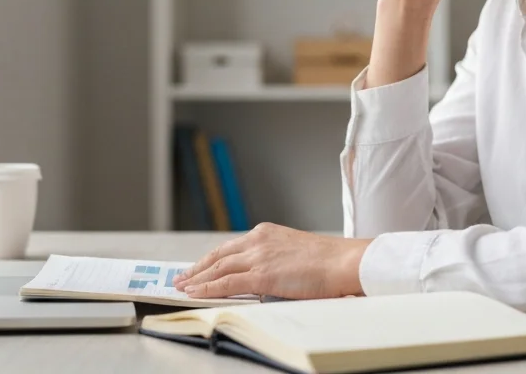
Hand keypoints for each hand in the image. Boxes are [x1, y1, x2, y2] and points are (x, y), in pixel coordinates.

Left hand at [172, 223, 372, 299]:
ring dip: (197, 279)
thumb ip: (277, 260)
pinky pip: (226, 284)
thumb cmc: (330, 261)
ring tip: (182, 286)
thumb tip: (266, 277)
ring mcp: (258, 257)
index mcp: (267, 232)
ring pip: (218, 269)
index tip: (199, 266)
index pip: (231, 246)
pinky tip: (195, 293)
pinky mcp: (261, 275)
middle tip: (181, 277)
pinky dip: (207, 289)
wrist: (344, 261)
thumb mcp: (297, 252)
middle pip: (219, 255)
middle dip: (197, 268)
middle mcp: (258, 240)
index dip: (212, 258)